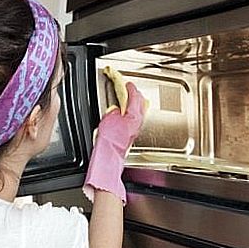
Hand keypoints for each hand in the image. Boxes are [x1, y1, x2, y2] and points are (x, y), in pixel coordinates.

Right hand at [83, 82, 145, 204]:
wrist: (108, 164)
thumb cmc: (108, 147)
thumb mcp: (107, 124)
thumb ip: (113, 113)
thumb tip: (115, 110)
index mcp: (132, 119)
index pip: (135, 99)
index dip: (131, 89)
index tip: (128, 83)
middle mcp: (136, 125)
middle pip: (141, 105)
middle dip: (135, 96)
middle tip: (129, 89)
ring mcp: (134, 132)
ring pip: (139, 113)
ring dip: (134, 104)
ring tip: (128, 99)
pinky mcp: (130, 138)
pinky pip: (134, 120)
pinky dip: (131, 114)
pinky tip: (125, 115)